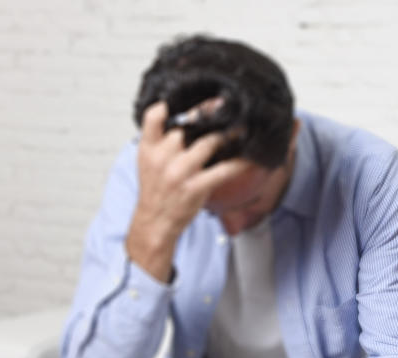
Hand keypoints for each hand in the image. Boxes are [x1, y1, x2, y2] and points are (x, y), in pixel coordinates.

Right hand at [126, 100, 250, 277]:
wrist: (155, 222)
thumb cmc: (156, 191)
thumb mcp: (147, 161)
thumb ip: (159, 140)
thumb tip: (180, 119)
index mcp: (148, 147)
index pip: (155, 115)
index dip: (171, 103)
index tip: (193, 95)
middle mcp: (162, 156)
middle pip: (188, 126)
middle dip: (209, 116)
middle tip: (228, 105)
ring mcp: (180, 171)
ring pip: (209, 143)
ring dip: (228, 134)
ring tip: (242, 128)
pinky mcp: (195, 186)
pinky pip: (223, 170)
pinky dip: (239, 164)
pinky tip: (250, 159)